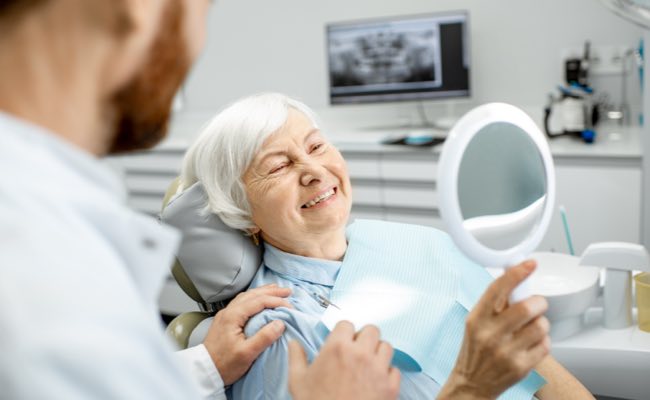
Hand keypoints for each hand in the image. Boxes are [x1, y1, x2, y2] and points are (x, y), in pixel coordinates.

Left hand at [202, 284, 291, 384]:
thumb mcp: (247, 354)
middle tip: (287, 291)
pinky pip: (242, 302)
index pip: (259, 301)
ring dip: (262, 292)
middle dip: (271, 291)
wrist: (204, 372)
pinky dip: (254, 298)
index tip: (290, 306)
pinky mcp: (225, 320)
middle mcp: (228, 311)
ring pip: (246, 296)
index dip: (276, 301)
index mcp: (233, 316)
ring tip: (276, 291)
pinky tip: (259, 300)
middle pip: (252, 294)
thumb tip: (280, 323)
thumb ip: (264, 337)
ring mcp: (225, 315)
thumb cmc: (224, 365)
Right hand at [288, 321, 399, 399]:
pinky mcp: (390, 386)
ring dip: (378, 353)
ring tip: (368, 364)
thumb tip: (293, 344)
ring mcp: (378, 369)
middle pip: (372, 330)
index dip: (343, 333)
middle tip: (357, 350)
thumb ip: (296, 357)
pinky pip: (395, 370)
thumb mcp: (298, 381)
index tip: (342, 342)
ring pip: (386, 347)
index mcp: (337, 348)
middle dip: (364, 338)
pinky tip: (377, 381)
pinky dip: (387, 374)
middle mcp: (360, 354)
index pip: (347, 324)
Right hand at [439, 260, 549, 399]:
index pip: (498, 289)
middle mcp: (490, 334)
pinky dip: (543, 341)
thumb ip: (494, 302)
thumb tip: (514, 276)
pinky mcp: (521, 367)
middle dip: (538, 302)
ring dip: (542, 323)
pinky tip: (531, 343)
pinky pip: (545, 344)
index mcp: (477, 318)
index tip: (529, 264)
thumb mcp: (476, 322)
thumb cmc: (475, 349)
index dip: (516, 273)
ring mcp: (506, 352)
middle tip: (536, 304)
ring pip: (540, 325)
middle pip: (527, 307)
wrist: (472, 383)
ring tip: (532, 327)